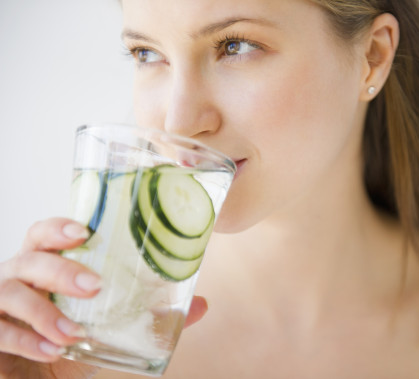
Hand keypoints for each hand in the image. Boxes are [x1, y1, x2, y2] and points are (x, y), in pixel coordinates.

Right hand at [0, 218, 208, 378]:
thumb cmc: (71, 343)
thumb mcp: (113, 329)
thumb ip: (153, 316)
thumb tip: (202, 304)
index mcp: (45, 266)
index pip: (42, 233)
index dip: (59, 227)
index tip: (86, 232)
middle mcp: (18, 278)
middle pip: (29, 258)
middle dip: (61, 269)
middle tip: (94, 287)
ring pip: (9, 291)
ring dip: (42, 311)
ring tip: (73, 332)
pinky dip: (24, 340)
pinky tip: (51, 351)